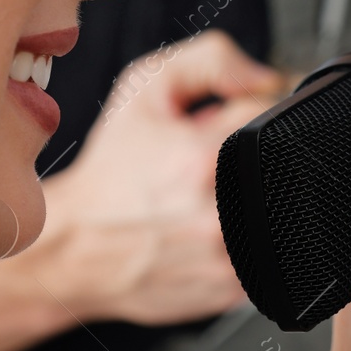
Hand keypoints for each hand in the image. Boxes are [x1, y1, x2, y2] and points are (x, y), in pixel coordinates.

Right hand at [41, 29, 280, 324]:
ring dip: (245, 196)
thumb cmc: (109, 173)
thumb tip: (266, 77)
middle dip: (242, 156)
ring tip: (200, 199)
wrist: (76, 246)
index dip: (239, 113)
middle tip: (201, 166)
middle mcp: (219, 213)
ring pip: (273, 205)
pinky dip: (240, 233)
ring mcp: (228, 257)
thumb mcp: (142, 89)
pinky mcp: (231, 289)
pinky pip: (264, 246)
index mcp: (203, 158)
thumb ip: (209, 61)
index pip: (266, 112)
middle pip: (274, 161)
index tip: (214, 126)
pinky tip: (201, 230)